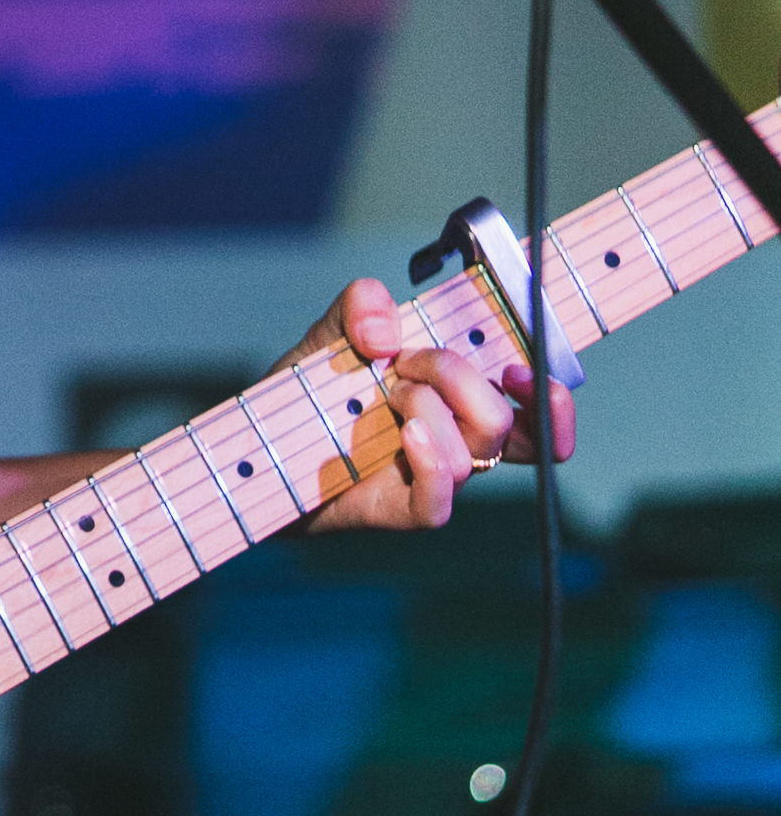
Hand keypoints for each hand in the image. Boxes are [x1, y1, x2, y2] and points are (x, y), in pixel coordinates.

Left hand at [271, 279, 576, 532]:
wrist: (265, 448)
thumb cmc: (314, 392)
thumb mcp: (333, 333)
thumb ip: (361, 305)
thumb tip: (385, 329)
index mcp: (460, 400)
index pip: (536, 413)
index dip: (550, 401)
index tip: (519, 367)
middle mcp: (457, 441)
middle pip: (505, 422)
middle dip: (460, 376)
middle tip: (407, 362)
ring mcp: (432, 477)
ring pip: (475, 453)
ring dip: (430, 408)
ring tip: (387, 395)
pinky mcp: (400, 509)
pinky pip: (439, 504)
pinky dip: (432, 464)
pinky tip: (407, 433)